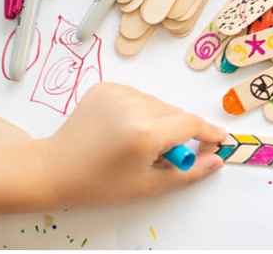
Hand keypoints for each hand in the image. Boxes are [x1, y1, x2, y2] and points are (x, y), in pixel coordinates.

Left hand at [40, 82, 226, 208]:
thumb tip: (215, 161)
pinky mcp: (106, 87)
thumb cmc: (99, 183)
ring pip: (158, 104)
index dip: (207, 133)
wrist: (55, 168)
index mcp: (145, 133)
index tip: (218, 139)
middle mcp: (134, 106)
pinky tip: (123, 127)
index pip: (190, 124)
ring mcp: (118, 93)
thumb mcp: (148, 185)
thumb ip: (188, 172)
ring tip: (137, 141)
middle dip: (177, 132)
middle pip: (175, 113)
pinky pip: (138, 96)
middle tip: (162, 153)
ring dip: (158, 120)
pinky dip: (140, 110)